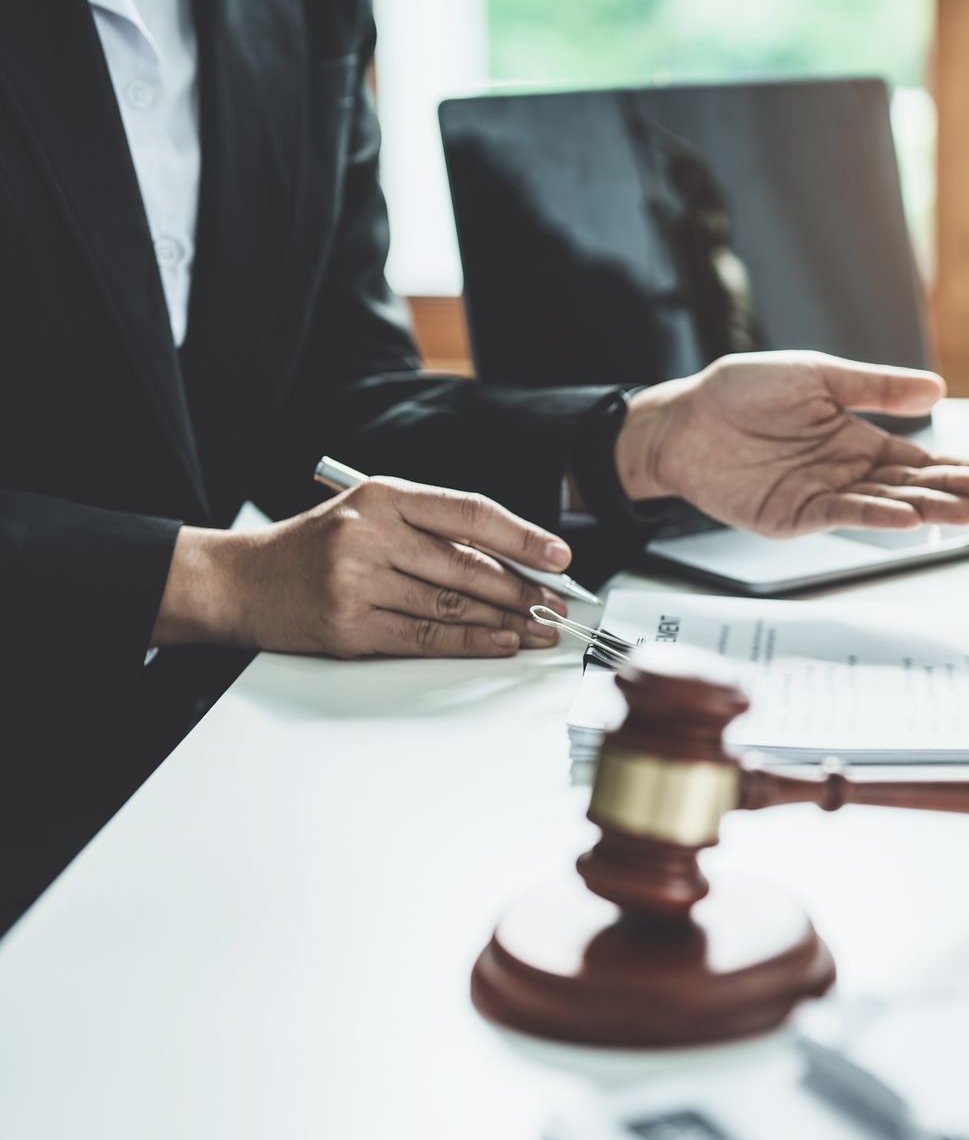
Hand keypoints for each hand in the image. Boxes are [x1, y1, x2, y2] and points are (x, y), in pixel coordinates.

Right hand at [155, 478, 571, 657]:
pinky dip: (471, 643)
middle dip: (522, 588)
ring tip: (539, 629)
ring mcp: (357, 582)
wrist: (237, 581)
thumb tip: (512, 560)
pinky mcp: (350, 627)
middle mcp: (370, 534)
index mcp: (382, 496)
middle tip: (556, 604)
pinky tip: (501, 643)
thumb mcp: (369, 516)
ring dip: (505, 621)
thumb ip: (431, 530)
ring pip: (451, 605)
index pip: (470, 513)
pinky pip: (425, 638)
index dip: (522, 536)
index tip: (560, 556)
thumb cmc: (313, 548)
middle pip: (466, 565)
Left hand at [615, 351, 968, 537]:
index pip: (917, 458)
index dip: (957, 465)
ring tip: (963, 511)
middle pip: (910, 485)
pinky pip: (842, 516)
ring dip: (925, 509)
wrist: (683, 419)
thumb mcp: (818, 374)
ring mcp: (821, 496)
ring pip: (884, 505)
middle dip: (953, 489)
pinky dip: (877, 518)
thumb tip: (935, 389)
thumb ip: (875, 387)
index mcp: (854, 437)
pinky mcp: (794, 516)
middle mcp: (844, 471)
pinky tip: (907, 517)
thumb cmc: (741, 391)